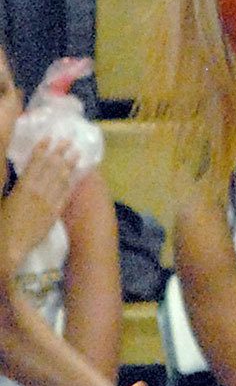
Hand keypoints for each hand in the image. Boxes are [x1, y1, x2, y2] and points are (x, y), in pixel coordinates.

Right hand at [2, 136, 82, 255]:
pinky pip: (64, 196)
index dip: (42, 149)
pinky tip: (74, 177)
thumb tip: (19, 175)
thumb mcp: (1, 200)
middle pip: (52, 168)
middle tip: (69, 140)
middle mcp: (38, 191)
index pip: (35, 163)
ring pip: (61, 180)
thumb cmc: (0, 224)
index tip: (49, 138)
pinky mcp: (53, 214)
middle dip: (60, 152)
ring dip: (69, 165)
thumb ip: (11, 186)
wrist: (10, 247)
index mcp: (23, 187)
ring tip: (77, 154)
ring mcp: (48, 202)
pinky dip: (70, 184)